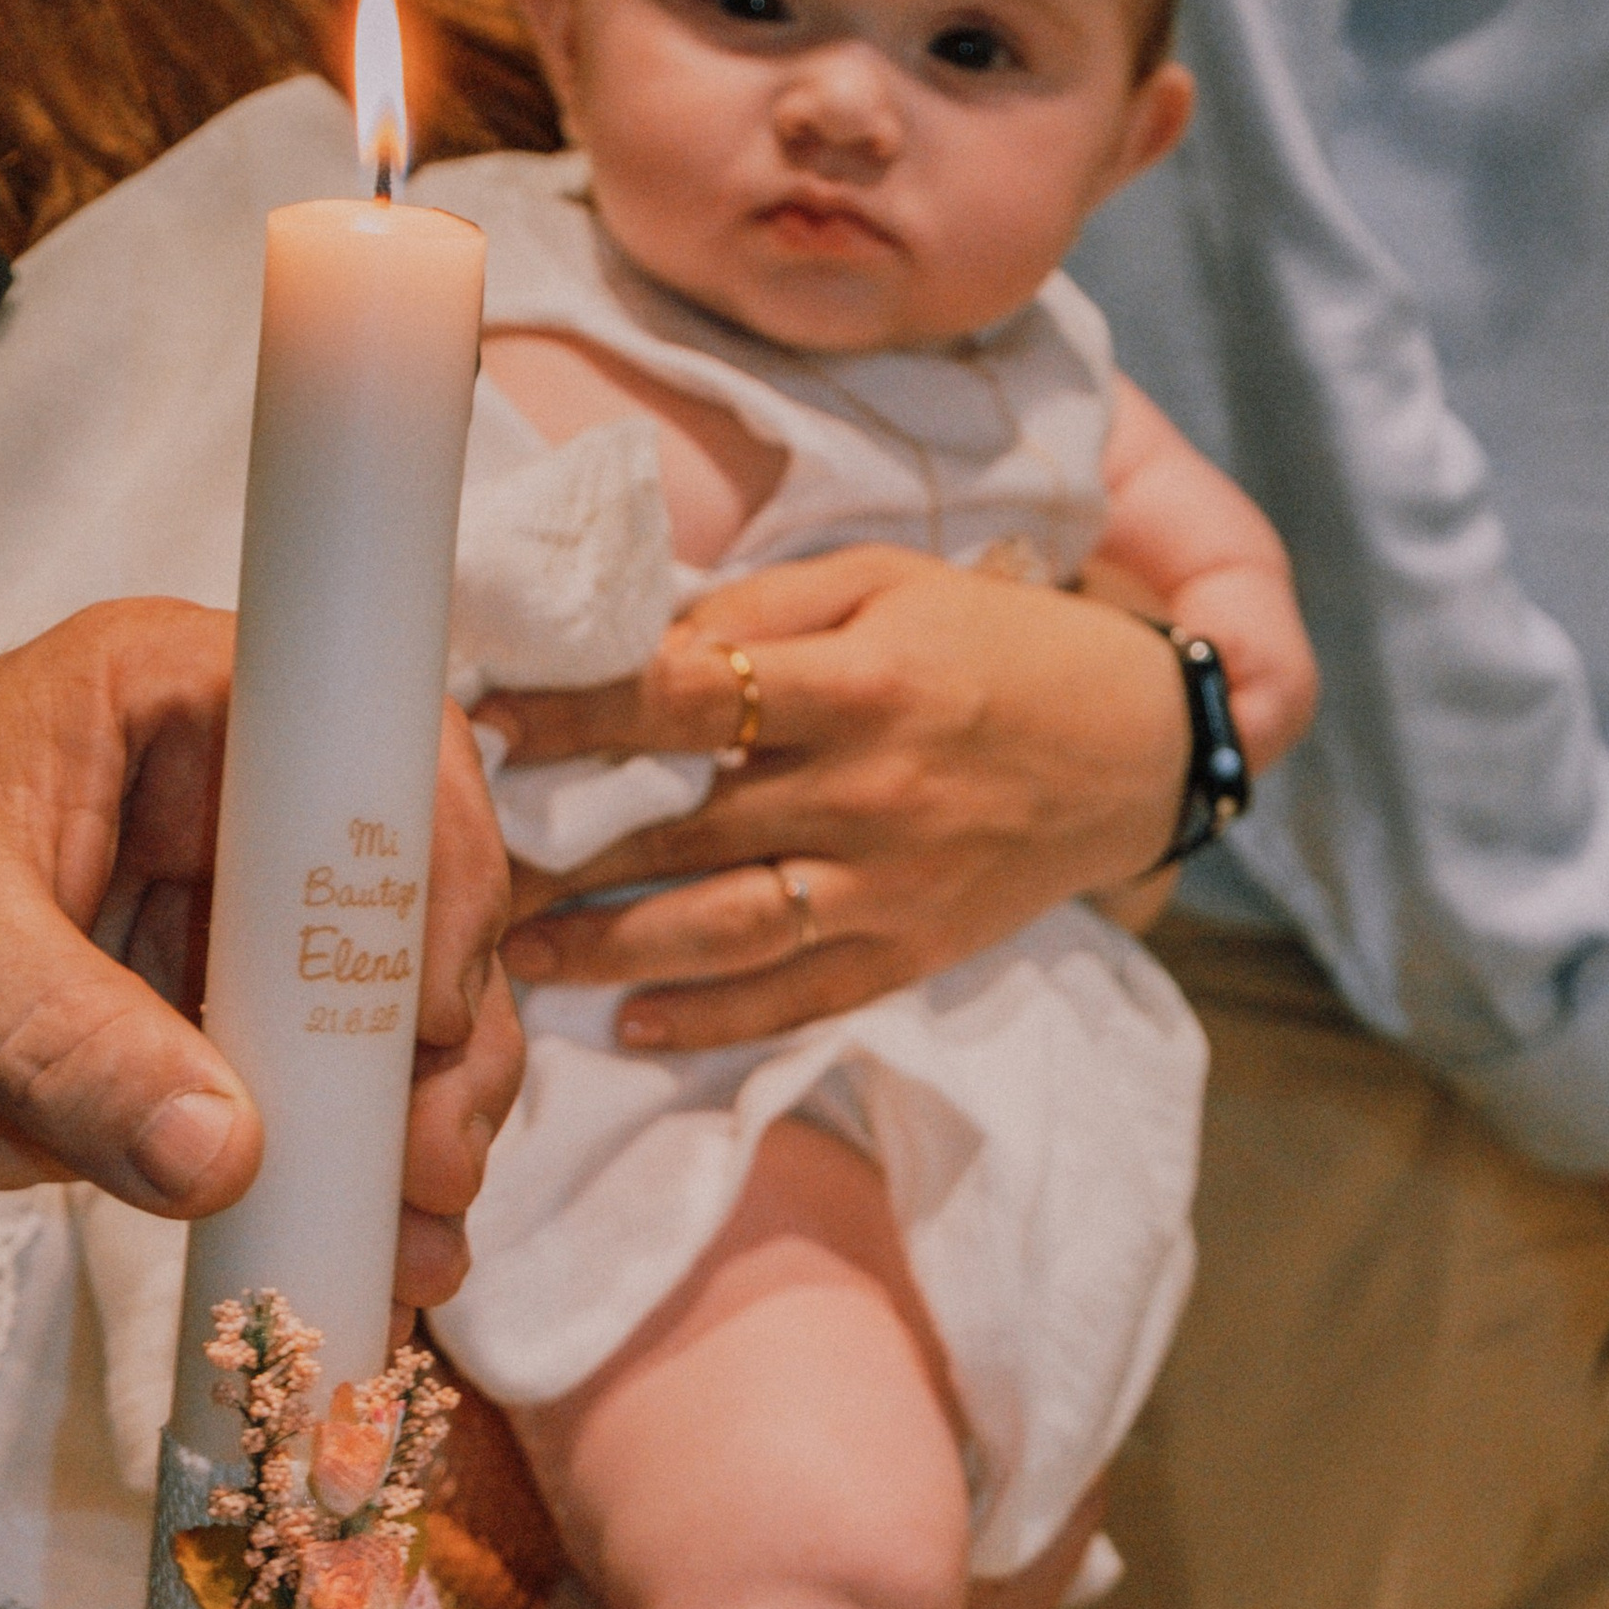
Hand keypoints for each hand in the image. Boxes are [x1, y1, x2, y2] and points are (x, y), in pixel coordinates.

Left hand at [0, 607, 518, 1318]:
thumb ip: (64, 1039)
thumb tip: (225, 1151)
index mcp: (182, 708)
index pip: (370, 750)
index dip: (425, 865)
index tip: (420, 1000)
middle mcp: (233, 820)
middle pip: (411, 904)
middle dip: (443, 1034)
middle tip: (437, 1151)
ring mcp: (224, 946)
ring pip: (385, 1025)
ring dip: (424, 1125)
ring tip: (420, 1228)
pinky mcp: (198, 1063)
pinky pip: (316, 1122)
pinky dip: (359, 1190)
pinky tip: (387, 1258)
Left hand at [480, 544, 1190, 1049]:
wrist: (1143, 747)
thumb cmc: (1001, 645)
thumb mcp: (890, 582)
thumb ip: (767, 611)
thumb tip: (642, 644)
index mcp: (865, 683)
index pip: (690, 699)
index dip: (580, 713)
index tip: (488, 723)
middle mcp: (873, 793)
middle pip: (687, 830)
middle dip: (566, 850)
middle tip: (465, 861)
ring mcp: (894, 885)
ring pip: (729, 932)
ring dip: (613, 951)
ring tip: (520, 956)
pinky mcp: (915, 952)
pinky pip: (799, 997)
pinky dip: (714, 1020)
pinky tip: (632, 1027)